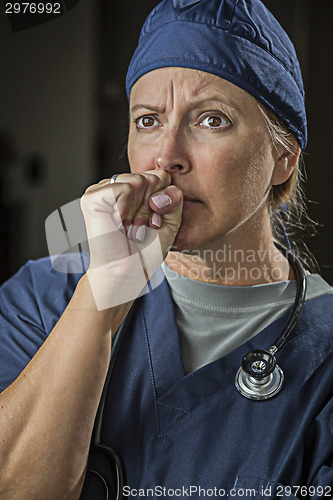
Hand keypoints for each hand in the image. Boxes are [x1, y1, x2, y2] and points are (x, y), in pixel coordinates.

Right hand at [80, 170, 182, 308]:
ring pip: (137, 180)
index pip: (160, 176)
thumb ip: (174, 200)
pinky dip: (127, 208)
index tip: (153, 223)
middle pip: (150, 178)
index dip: (163, 200)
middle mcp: (116, 188)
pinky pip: (123, 187)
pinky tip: (119, 223)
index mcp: (132, 191)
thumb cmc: (145, 252)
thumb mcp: (170, 224)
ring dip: (140, 210)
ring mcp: (102, 191)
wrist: (128, 271)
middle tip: (139, 228)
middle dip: (152, 206)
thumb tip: (168, 181)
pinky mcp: (92, 198)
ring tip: (131, 227)